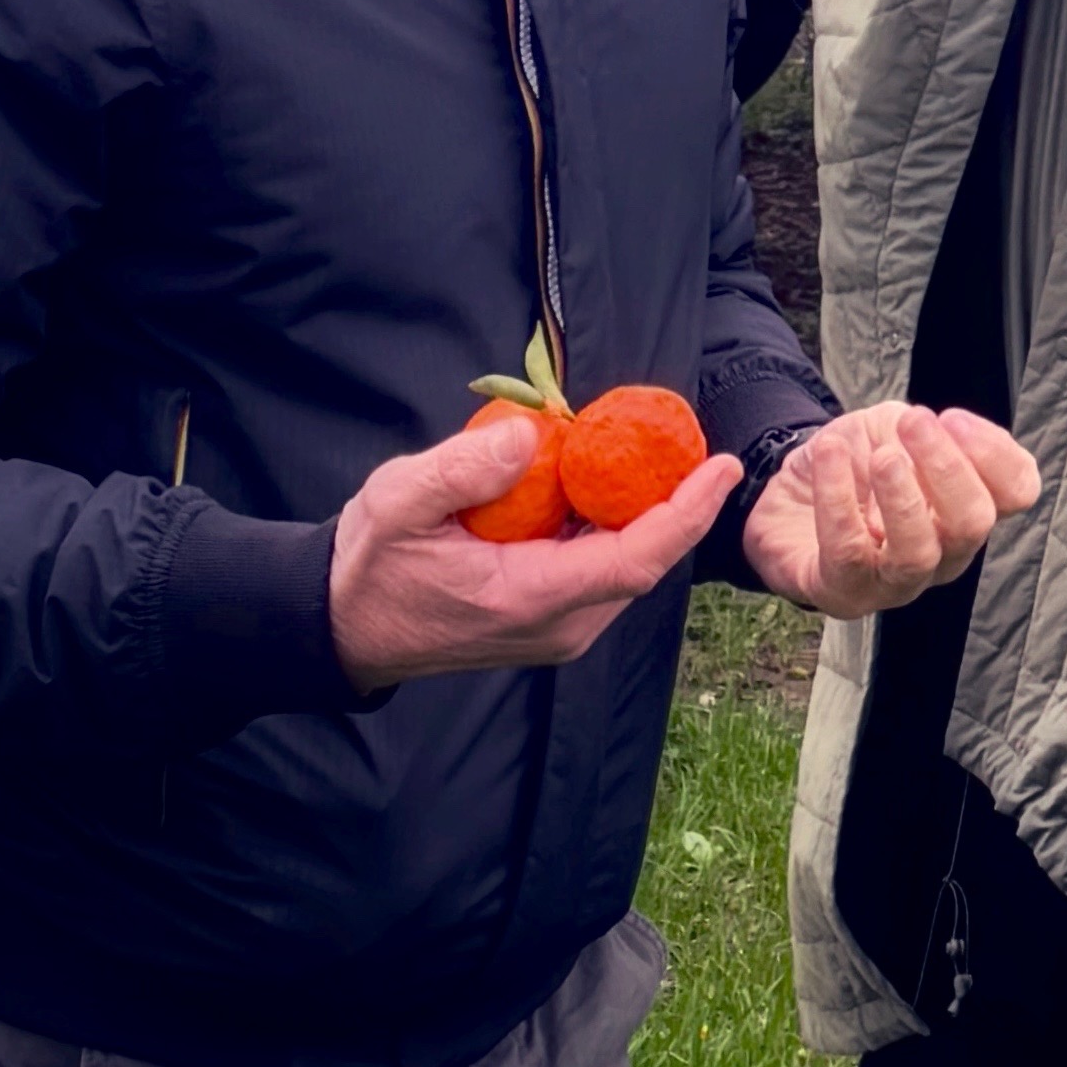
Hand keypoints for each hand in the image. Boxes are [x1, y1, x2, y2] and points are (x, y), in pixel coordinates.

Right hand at [330, 404, 735, 690]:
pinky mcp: (553, 623)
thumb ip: (460, 470)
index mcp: (529, 599)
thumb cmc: (371, 565)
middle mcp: (559, 626)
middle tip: (688, 441)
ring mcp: (559, 630)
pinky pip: (601, 571)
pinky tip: (608, 483)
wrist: (345, 625)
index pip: (635, 560)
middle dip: (675, 504)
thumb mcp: (396, 504)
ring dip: (644, 514)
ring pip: (626, 567)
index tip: (721, 467)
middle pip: (644, 561)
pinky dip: (613, 527)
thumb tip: (530, 435)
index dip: (686, 514)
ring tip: (655, 454)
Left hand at [742, 402, 1041, 618]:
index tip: (951, 418)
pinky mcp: (842, 591)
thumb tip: (947, 432)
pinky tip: (830, 456)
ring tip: (883, 456)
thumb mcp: (895, 430)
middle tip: (915, 424)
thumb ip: (927, 428)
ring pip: (918, 553)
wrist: (785, 499)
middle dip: (947, 468)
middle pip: (973, 524)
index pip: (1016, 493)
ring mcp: (894, 582)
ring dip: (903, 498)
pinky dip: (838, 497)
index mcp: (966, 511)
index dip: (994, 454)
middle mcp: (942, 554)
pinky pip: (848, 552)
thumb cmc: (851, 471)